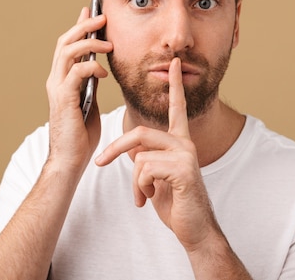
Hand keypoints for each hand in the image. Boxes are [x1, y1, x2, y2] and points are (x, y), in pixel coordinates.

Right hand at [45, 5, 112, 171]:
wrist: (70, 161)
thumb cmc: (80, 136)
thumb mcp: (89, 103)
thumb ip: (90, 85)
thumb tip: (98, 69)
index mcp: (62, 80)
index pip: (68, 46)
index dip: (79, 27)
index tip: (90, 11)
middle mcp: (56, 80)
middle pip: (65, 42)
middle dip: (84, 26)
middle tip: (101, 16)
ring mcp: (57, 89)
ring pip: (67, 52)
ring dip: (88, 42)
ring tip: (108, 42)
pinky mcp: (63, 99)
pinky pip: (76, 73)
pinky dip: (91, 67)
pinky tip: (104, 71)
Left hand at [95, 58, 218, 250]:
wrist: (194, 229)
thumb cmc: (175, 202)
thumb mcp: (154, 176)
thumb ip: (146, 158)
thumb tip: (132, 152)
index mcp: (180, 141)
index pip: (176, 108)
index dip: (174, 85)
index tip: (172, 64)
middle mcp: (185, 143)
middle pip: (139, 133)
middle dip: (115, 149)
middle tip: (100, 163)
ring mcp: (185, 155)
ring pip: (139, 156)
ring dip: (133, 180)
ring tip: (143, 195)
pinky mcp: (183, 170)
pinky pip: (145, 169)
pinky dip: (140, 187)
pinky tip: (150, 199)